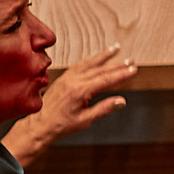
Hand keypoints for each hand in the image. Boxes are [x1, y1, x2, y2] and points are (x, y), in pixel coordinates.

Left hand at [3, 46, 137, 164]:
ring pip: (89, 62)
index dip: (121, 74)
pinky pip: (79, 64)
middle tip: (130, 60)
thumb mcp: (85, 120)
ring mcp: (67, 77)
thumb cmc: (60, 124)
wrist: (40, 124)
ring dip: (103, 55)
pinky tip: (96, 58)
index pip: (106, 79)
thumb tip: (120, 101)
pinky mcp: (63, 77)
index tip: (133, 69)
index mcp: (80, 91)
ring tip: (115, 49)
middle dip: (117, 64)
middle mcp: (73, 81)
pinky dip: (90, 59)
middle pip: (100, 68)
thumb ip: (104, 108)